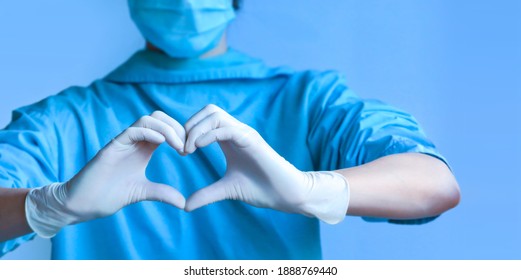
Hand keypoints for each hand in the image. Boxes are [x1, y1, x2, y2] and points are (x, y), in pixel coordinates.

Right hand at [25, 111, 185, 237]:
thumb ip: (162, 193)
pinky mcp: (112, 147)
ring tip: (178, 147)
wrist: (82, 204)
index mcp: (143, 148)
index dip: (180, 134)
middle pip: (159, 118)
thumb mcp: (142, 192)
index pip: (165, 128)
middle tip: (186, 147)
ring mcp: (123, 142)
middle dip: (177, 128)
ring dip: (167, 129)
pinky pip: (133, 130)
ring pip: (148, 119)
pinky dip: (150, 132)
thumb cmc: (108, 196)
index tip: (189, 151)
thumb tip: (184, 203)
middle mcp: (134, 141)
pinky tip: (161, 143)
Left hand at [183, 105, 349, 223]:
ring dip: (197, 129)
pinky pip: (227, 128)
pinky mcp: (252, 140)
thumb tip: (185, 206)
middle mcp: (236, 132)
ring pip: (216, 114)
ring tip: (189, 150)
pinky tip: (199, 148)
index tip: (181, 152)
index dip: (188, 131)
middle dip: (190, 125)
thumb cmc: (261, 189)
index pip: (204, 120)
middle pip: (209, 110)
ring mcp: (244, 134)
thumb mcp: (226, 190)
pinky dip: (209, 134)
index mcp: (229, 139)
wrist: (286, 194)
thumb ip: (206, 194)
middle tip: (182, 148)